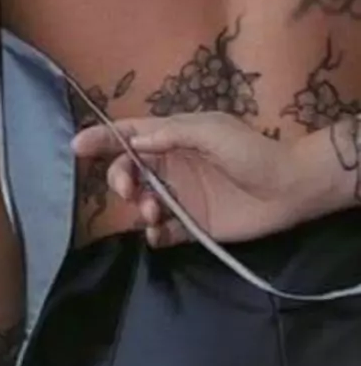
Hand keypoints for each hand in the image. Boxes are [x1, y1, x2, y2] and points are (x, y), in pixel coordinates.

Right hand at [73, 112, 323, 246]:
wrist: (289, 189)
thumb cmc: (252, 152)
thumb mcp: (212, 131)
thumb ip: (173, 133)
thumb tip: (135, 140)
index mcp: (174, 137)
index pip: (130, 134)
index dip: (102, 138)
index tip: (77, 146)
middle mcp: (171, 165)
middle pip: (129, 170)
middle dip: (120, 178)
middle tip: (129, 189)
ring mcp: (181, 196)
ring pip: (142, 201)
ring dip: (139, 206)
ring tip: (155, 212)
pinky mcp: (192, 224)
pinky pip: (161, 231)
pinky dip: (153, 233)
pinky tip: (159, 233)